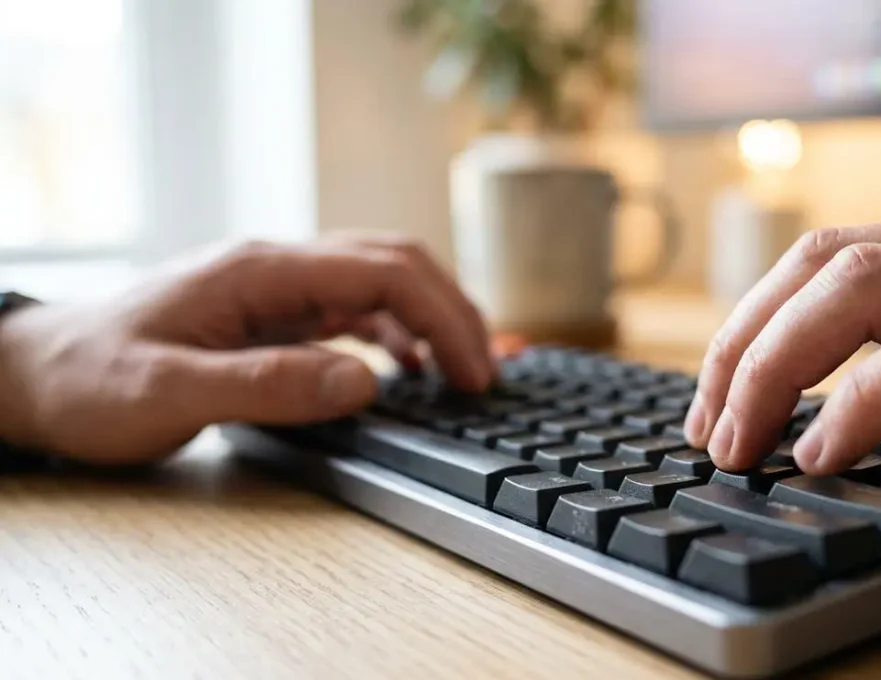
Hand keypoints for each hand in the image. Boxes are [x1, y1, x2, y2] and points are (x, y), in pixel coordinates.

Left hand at [0, 236, 492, 464]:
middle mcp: (275, 268)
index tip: (471, 372)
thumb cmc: (89, 381)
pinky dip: (396, 334)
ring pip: (381, 282)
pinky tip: (409, 369)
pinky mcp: (271, 314)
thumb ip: (268, 385)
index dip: (441, 316)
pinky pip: (353, 309)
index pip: (380, 270)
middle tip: (484, 375)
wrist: (34, 374)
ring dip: (431, 320)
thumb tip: (366, 379)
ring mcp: (275, 288)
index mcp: (259, 271)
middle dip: (452, 312)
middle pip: (394, 264)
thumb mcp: (169, 393)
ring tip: (463, 374)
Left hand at [685, 210, 880, 549]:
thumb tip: (870, 402)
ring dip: (775, 364)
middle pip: (831, 259)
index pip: (844, 252)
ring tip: (739, 442)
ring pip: (865, 287)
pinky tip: (825, 451)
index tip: (722, 395)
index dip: (758, 320)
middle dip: (741, 341)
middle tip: (708, 427)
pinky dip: (862, 399)